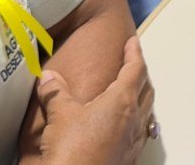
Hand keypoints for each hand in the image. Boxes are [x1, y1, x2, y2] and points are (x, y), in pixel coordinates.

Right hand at [29, 36, 155, 164]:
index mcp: (122, 102)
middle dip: (141, 75)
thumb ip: (56, 92)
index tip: (133, 42)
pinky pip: (139, 133)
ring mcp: (134, 141)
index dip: (134, 52)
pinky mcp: (129, 158)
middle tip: (133, 64)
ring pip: (146, 113)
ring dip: (141, 99)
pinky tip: (125, 127)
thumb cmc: (72, 149)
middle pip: (147, 90)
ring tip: (132, 93)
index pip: (135, 69)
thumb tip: (48, 77)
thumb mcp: (60, 115)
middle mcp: (134, 120)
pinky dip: (136, 121)